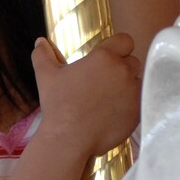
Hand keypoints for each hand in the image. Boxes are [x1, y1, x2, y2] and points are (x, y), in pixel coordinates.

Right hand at [31, 34, 143, 158]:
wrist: (69, 138)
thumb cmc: (58, 105)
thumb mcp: (46, 76)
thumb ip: (43, 55)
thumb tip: (40, 42)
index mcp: (104, 57)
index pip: (125, 40)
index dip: (119, 48)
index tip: (109, 59)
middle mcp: (123, 71)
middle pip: (133, 62)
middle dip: (122, 69)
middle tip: (105, 83)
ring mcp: (133, 92)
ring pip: (138, 82)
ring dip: (128, 87)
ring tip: (110, 99)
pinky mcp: (137, 111)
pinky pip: (140, 102)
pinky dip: (130, 105)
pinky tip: (114, 113)